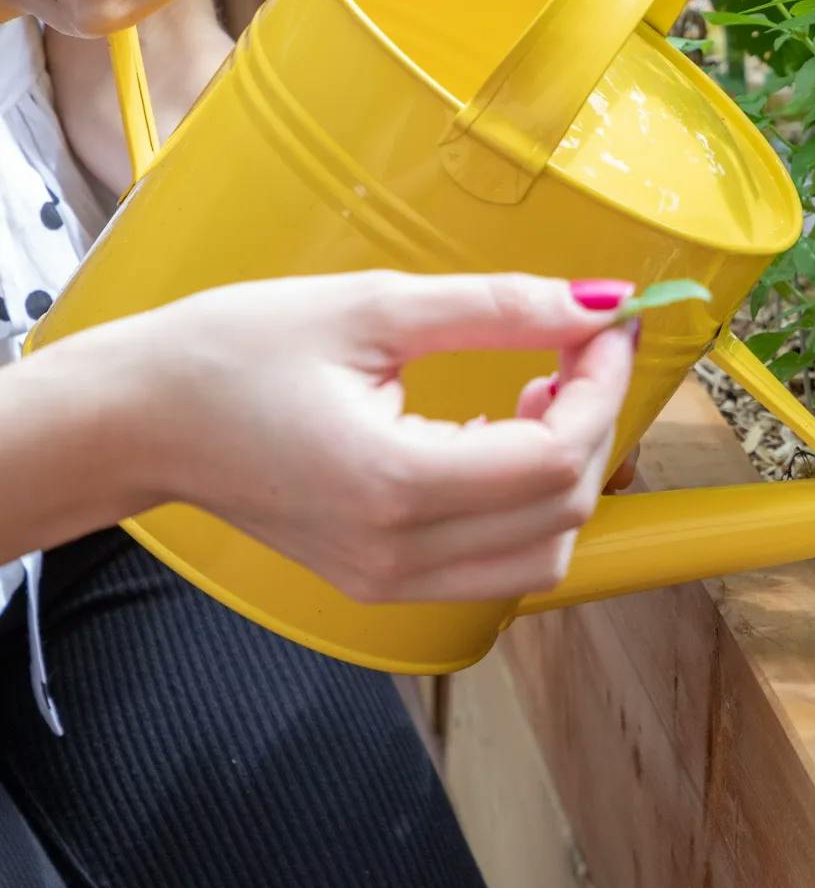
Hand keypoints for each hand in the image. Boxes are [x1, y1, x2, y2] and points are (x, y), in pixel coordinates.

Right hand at [94, 271, 638, 603]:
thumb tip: (600, 303)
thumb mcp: (371, 306)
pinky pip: (499, 567)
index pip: (555, 458)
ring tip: (534, 397)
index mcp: (394, 484)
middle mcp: (399, 554)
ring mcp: (390, 581)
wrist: (135, 422)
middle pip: (564, 510)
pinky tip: (499, 435)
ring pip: (545, 555)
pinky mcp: (382, 583)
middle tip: (574, 349)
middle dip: (594, 422)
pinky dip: (528, 508)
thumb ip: (499, 308)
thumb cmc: (229, 353)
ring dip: (567, 475)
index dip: (602, 387)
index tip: (607, 326)